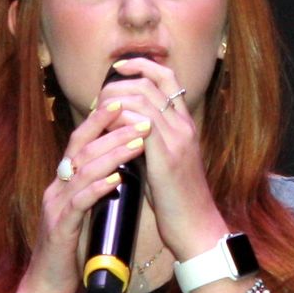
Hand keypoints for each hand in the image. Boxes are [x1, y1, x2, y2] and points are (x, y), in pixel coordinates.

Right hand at [25, 101, 147, 292]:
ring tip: (137, 141)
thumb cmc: (70, 252)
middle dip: (111, 129)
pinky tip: (116, 179)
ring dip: (112, 153)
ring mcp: (55, 207)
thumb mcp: (83, 215)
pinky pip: (79, 203)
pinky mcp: (59, 228)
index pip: (79, 142)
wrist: (47, 286)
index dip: (98, 120)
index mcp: (63, 184)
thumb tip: (117, 172)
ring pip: (83, 170)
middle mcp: (56, 189)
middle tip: (138, 116)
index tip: (122, 101)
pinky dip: (98, 188)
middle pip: (81, 149)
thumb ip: (94, 192)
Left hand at [96, 56, 227, 260]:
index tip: (118, 68)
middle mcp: (183, 125)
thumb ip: (148, 141)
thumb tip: (122, 128)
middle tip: (98, 101)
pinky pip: (139, 122)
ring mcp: (177, 139)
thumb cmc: (177, 201)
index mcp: (185, 124)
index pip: (166, 77)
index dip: (141, 65)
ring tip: (97, 115)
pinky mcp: (166, 157)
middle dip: (117, 85)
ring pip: (142, 98)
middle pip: (149, 83)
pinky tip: (106, 132)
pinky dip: (119, 121)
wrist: (195, 226)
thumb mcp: (163, 163)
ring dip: (114, 102)